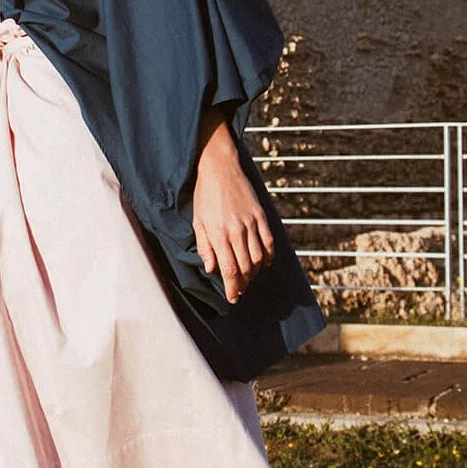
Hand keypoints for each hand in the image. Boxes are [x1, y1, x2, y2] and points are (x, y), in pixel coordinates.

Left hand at [192, 114, 274, 303]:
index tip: (232, 298)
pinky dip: (268, 256)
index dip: (232, 288)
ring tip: (248, 278)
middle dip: (242, 283)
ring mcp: (251, 223)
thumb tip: (212, 269)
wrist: (220, 169)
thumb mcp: (197, 222)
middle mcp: (236, 231)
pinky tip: (263, 263)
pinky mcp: (260, 215)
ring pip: (258, 258)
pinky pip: (268, 242)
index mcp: (218, 234)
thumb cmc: (204, 196)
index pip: (229, 270)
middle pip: (245, 267)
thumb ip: (205, 247)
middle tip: (239, 290)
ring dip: (254, 272)